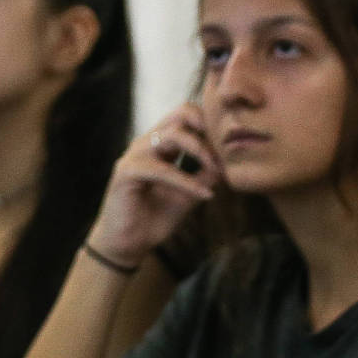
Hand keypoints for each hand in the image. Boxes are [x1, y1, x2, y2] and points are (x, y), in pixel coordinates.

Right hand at [88, 105, 220, 268]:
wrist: (127, 244)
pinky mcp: (127, 173)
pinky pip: (162, 169)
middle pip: (181, 113)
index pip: (187, 115)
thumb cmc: (154, 218)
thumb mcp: (188, 194)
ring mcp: (134, 155)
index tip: (230, 149)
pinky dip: (186, 181)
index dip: (211, 126)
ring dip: (200, 151)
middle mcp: (147, 143)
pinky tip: (204, 196)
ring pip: (173, 134)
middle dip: (208, 127)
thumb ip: (204, 176)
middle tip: (224, 151)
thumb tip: (227, 164)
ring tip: (216, 170)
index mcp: (160, 145)